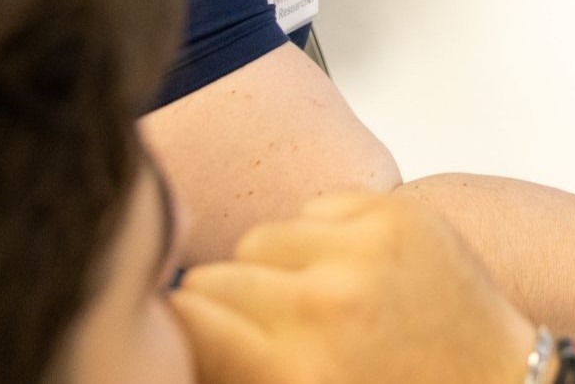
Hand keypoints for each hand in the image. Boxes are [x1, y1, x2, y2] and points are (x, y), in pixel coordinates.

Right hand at [171, 192, 536, 383]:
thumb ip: (235, 372)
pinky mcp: (399, 214)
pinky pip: (315, 207)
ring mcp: (366, 249)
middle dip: (226, 306)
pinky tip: (350, 274)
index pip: (184, 319)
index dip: (180, 332)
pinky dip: (322, 236)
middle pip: (214, 276)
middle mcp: (326, 302)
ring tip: (311, 305)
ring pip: (261, 236)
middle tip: (262, 335)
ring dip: (273, 267)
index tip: (192, 340)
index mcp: (296, 369)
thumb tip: (175, 335)